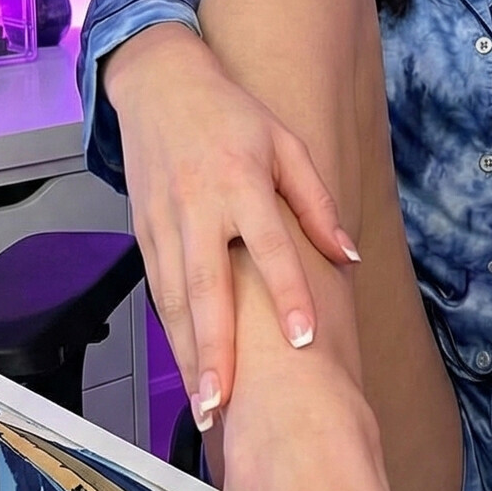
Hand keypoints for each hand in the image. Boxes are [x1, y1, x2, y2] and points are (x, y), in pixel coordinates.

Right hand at [103, 23, 358, 428]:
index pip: (269, 246)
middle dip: (214, 351)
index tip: (302, 340)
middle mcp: (198, 207)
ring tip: (207, 406)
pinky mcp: (142, 233)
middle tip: (224, 404)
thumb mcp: (285, 143)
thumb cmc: (230, 114)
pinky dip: (173, 332)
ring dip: (189, 355)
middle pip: (206, 289)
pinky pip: (159, 290)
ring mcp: (163, 223)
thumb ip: (316, 203)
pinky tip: (189, 367)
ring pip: (175, 301)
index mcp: (239, 182)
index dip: (288, 293)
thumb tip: (348, 256)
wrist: (158, 84)